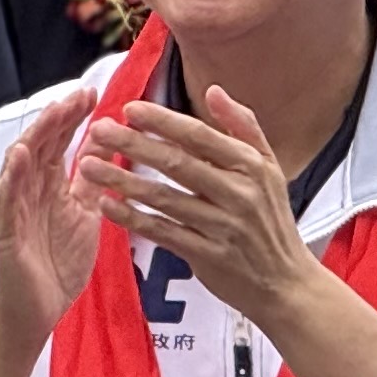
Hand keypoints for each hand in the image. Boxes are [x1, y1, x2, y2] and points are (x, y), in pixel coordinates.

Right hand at [0, 93, 104, 361]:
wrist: (34, 313)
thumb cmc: (56, 266)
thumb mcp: (84, 215)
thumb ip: (90, 181)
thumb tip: (107, 143)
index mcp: (49, 187)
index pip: (59, 143)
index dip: (73, 117)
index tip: (92, 94)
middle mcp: (29, 192)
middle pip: (41, 145)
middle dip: (59, 118)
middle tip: (78, 95)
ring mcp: (14, 210)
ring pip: (22, 165)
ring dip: (36, 137)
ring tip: (52, 113)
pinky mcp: (4, 232)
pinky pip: (7, 201)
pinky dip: (12, 177)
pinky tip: (21, 156)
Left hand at [80, 90, 317, 322]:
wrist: (287, 285)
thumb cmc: (272, 221)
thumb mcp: (270, 168)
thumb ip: (243, 126)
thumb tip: (213, 91)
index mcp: (251, 166)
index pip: (200, 136)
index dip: (163, 121)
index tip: (130, 108)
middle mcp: (238, 194)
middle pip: (177, 163)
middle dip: (134, 144)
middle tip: (99, 130)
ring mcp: (222, 227)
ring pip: (164, 199)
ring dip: (123, 181)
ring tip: (89, 166)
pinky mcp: (207, 257)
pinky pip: (162, 233)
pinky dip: (132, 219)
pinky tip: (107, 205)